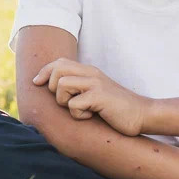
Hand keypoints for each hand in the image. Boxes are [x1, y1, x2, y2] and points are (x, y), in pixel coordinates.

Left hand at [32, 58, 148, 136]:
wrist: (142, 115)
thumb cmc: (115, 109)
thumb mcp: (95, 93)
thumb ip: (78, 87)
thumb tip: (51, 89)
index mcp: (89, 71)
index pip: (58, 62)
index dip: (44, 72)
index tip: (36, 83)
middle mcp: (91, 73)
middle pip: (56, 71)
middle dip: (53, 89)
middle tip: (67, 101)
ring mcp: (95, 83)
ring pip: (61, 86)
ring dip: (65, 102)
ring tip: (81, 108)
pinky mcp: (99, 97)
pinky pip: (74, 104)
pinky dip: (79, 114)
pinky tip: (91, 115)